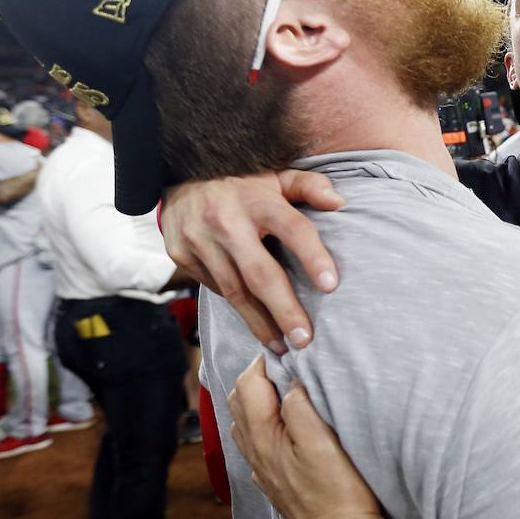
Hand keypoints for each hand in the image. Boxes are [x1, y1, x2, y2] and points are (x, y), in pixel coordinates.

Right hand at [162, 171, 344, 351]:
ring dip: (259, 322)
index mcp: (258, 200)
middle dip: (284, 310)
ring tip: (281, 345)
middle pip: (260, 274)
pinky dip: (236, 307)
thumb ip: (309, 186)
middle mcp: (227, 221)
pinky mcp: (181, 255)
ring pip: (234, 291)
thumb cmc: (241, 181)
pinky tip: (254, 322)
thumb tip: (340, 202)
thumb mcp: (275, 176)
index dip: (313, 257)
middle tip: (304, 339)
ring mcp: (199, 240)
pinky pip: (214, 288)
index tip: (331, 286)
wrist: (179, 174)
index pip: (293, 229)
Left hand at [228, 355, 384, 518]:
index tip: (290, 350)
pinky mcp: (275, 483)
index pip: (248, 384)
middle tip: (288, 365)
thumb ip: (300, 406)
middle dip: (257, 377)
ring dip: (259, 401)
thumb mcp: (322, 442)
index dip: (265, 361)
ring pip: (246, 424)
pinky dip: (264, 425)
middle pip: (240, 401)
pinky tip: (286, 427)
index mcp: (262, 436)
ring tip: (286, 389)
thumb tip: (290, 379)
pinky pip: (257, 444)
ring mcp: (263, 470)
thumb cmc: (338, 492)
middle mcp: (254, 452)